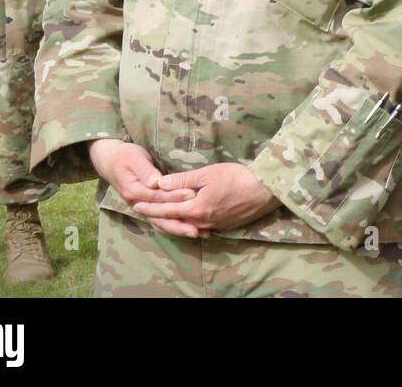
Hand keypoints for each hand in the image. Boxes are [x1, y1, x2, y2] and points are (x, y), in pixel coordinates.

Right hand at [88, 139, 197, 237]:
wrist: (112, 161)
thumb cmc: (125, 156)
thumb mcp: (134, 159)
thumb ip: (145, 171)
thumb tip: (156, 182)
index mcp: (134, 192)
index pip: (158, 197)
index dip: (175, 196)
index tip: (192, 195)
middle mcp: (138, 204)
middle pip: (160, 218)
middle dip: (180, 224)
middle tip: (199, 229)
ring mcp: (143, 209)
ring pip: (162, 223)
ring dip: (180, 230)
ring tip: (201, 234)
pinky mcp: (149, 209)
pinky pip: (163, 220)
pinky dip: (176, 225)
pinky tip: (193, 229)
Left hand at [131, 163, 280, 237]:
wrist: (266, 190)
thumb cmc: (236, 177)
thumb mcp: (207, 174)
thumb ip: (182, 180)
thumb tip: (159, 183)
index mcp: (196, 209)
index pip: (166, 210)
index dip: (150, 207)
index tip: (136, 206)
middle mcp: (203, 222)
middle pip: (176, 222)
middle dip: (160, 217)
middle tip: (146, 212)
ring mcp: (216, 226)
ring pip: (190, 226)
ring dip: (176, 221)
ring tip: (166, 216)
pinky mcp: (227, 226)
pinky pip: (204, 227)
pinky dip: (193, 223)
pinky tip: (192, 220)